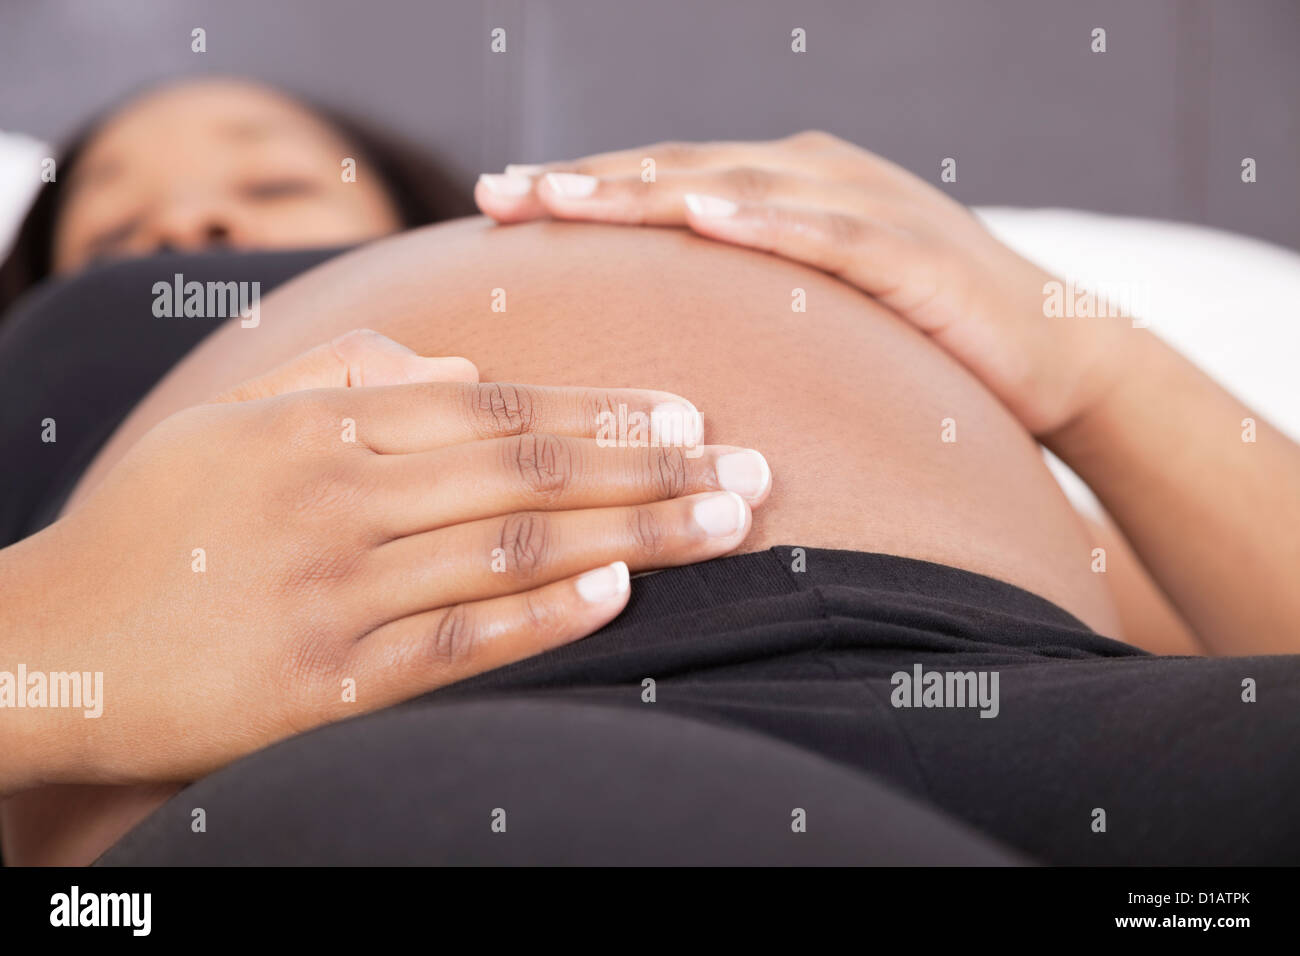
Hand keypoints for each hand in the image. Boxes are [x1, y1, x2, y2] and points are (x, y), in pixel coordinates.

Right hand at [1, 330, 770, 790]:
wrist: (50, 646)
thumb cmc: (150, 525)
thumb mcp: (228, 419)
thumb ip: (345, 374)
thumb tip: (462, 367)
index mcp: (317, 423)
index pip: (494, 408)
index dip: (603, 411)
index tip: (689, 415)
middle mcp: (334, 495)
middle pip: (527, 471)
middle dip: (652, 468)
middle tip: (749, 468)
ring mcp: (331, 591)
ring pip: (510, 549)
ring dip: (633, 535)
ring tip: (725, 525)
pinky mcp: (323, 684)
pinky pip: (454, 643)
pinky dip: (543, 617)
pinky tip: (622, 597)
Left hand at [476, 132, 1126, 434]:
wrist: (1052, 352)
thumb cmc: (921, 336)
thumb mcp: (816, 308)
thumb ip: (745, 300)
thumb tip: (655, 339)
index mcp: (778, 189)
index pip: (661, 181)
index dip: (580, 190)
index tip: (497, 205)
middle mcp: (808, 177)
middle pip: (676, 171)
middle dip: (583, 183)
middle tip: (495, 195)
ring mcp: (859, 204)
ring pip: (734, 187)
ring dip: (646, 189)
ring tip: (564, 198)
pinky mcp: (908, 248)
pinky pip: (825, 232)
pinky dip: (763, 221)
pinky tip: (705, 217)